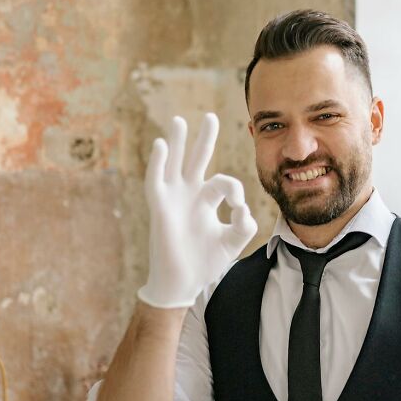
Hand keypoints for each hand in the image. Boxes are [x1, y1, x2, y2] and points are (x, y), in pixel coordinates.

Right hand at [137, 112, 256, 308]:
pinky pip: (156, 180)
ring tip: (180, 121)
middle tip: (211, 116)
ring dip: (177, 143)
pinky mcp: (160, 207)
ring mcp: (173, 199)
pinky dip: (158, 162)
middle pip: (197, 160)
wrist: (181, 283)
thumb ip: (244, 225)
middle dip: (204, 139)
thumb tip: (243, 209)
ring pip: (174, 164)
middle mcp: (188, 195)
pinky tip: (162, 144)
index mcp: (205, 200)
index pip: (224, 182)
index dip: (236, 191)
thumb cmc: (204, 262)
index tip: (239, 211)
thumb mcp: (232, 241)